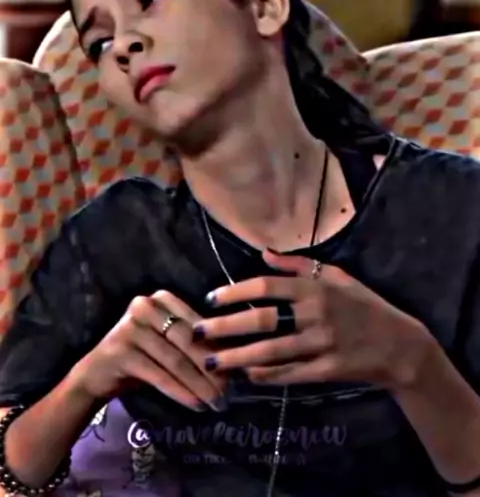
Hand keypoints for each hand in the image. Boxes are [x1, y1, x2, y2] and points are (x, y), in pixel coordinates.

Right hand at [74, 291, 226, 411]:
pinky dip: (181, 391)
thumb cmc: (141, 357)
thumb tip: (235, 360)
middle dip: (212, 368)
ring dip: (199, 384)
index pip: (197, 323)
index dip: (218, 347)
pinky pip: (159, 374)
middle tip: (231, 391)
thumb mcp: (168, 344)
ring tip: (217, 402)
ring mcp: (130, 326)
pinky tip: (196, 404)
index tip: (238, 370)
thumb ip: (194, 343)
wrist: (96, 375)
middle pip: (188, 341)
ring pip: (176, 360)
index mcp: (162, 298)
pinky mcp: (120, 350)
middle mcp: (145, 305)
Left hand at [194, 250, 429, 388]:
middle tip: (199, 333)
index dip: (235, 293)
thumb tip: (264, 254)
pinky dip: (267, 376)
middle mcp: (315, 314)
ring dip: (238, 357)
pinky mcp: (327, 370)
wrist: (399, 344)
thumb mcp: (337, 277)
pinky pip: (290, 374)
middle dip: (226, 327)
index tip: (211, 299)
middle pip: (262, 321)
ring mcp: (321, 344)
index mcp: (315, 288)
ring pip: (270, 352)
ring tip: (212, 361)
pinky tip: (247, 376)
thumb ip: (300, 266)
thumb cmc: (364, 306)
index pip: (266, 288)